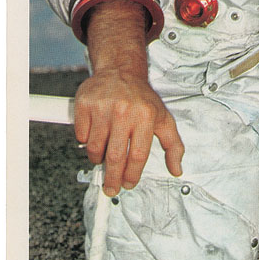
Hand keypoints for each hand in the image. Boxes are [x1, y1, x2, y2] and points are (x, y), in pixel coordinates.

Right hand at [76, 0, 183, 196]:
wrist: (121, 71)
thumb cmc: (142, 99)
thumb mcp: (163, 119)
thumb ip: (173, 145)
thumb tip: (177, 169)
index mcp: (146, 116)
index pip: (138, 155)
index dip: (132, 174)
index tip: (128, 183)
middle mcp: (125, 112)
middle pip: (116, 156)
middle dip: (112, 178)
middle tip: (111, 188)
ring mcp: (103, 108)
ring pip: (95, 148)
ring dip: (98, 159)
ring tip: (104, 158)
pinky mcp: (86, 104)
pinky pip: (82, 135)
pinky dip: (86, 142)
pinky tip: (95, 137)